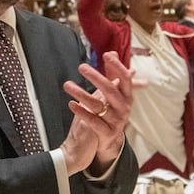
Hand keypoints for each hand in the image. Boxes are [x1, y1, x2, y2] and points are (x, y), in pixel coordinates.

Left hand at [60, 52, 133, 173]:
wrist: (110, 141)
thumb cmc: (111, 111)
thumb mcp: (114, 94)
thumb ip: (113, 74)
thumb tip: (112, 52)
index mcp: (127, 97)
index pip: (125, 79)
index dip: (117, 67)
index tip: (107, 55)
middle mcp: (124, 108)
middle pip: (110, 90)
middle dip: (95, 77)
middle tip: (81, 67)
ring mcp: (116, 121)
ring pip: (98, 106)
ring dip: (81, 94)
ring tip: (67, 85)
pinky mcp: (106, 133)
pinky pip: (93, 121)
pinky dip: (81, 112)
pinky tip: (71, 104)